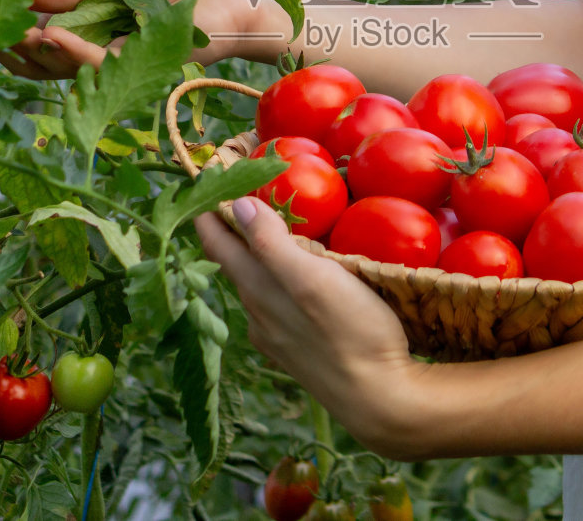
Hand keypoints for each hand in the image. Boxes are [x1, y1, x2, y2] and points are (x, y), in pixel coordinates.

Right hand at [0, 0, 291, 78]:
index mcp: (100, 22)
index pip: (49, 34)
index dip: (18, 26)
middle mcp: (107, 47)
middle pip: (49, 60)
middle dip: (17, 47)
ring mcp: (123, 62)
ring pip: (68, 68)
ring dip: (39, 52)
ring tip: (18, 31)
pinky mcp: (143, 68)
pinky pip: (100, 65)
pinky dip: (74, 52)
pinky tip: (51, 34)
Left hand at [195, 197, 433, 457]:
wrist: (380, 400)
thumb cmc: (352, 332)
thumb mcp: (312, 279)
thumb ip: (271, 243)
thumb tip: (237, 204)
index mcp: (258, 289)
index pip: (219, 244)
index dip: (209, 211)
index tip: (202, 183)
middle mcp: (257, 314)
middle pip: (233, 264)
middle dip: (228, 230)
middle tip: (227, 197)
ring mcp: (275, 337)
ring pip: (254, 287)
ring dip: (252, 257)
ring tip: (261, 231)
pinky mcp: (295, 352)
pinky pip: (274, 308)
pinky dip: (274, 283)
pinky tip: (289, 284)